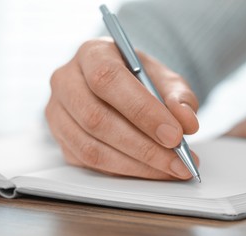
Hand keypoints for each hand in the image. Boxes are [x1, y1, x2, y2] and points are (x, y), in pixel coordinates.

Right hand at [46, 38, 198, 179]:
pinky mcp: (61, 139)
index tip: (174, 135)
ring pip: (90, 148)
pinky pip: (89, 163)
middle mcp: (67, 81)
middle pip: (97, 119)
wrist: (121, 85)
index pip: (109, 80)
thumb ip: (179, 97)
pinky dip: (124, 172)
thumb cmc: (141, 79)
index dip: (142, 111)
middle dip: (144, 147)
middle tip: (179, 162)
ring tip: (171, 170)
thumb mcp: (165, 79)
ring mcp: (58, 113)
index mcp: (92, 54)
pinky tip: (150, 171)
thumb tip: (187, 122)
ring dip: (136, 165)